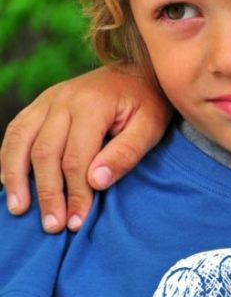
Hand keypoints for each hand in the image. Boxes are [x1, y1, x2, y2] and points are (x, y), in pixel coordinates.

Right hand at [0, 65, 171, 232]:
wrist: (141, 71)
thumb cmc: (149, 103)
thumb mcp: (151, 126)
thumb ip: (126, 153)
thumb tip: (96, 182)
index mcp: (92, 104)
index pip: (75, 158)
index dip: (74, 193)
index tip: (76, 221)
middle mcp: (64, 99)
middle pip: (45, 153)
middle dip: (48, 193)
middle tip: (53, 226)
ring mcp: (49, 98)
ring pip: (20, 140)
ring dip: (16, 177)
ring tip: (20, 209)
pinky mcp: (41, 102)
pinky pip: (16, 130)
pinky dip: (8, 157)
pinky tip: (10, 182)